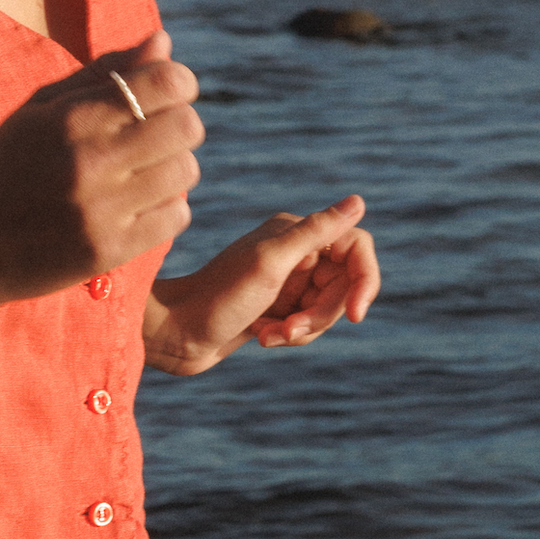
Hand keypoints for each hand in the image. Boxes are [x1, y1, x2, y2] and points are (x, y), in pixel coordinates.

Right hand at [0, 31, 202, 311]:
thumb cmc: (1, 169)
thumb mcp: (38, 112)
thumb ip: (102, 75)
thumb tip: (163, 42)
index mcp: (71, 119)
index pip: (164, 83)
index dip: (179, 82)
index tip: (169, 93)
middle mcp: (89, 161)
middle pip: (186, 126)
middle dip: (181, 125)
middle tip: (159, 136)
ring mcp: (100, 210)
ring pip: (185, 172)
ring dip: (175, 168)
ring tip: (145, 173)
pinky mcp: (107, 251)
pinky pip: (175, 218)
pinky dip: (167, 209)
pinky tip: (140, 206)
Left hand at [144, 193, 378, 375]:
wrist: (174, 333)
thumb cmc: (218, 298)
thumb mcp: (271, 263)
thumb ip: (316, 232)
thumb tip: (358, 202)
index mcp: (296, 232)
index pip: (356, 248)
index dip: (365, 281)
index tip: (356, 315)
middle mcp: (295, 252)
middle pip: (343, 286)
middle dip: (321, 315)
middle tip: (288, 329)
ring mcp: (286, 280)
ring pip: (326, 309)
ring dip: (302, 329)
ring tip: (268, 334)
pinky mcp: (276, 307)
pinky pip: (306, 324)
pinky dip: (289, 335)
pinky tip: (260, 336)